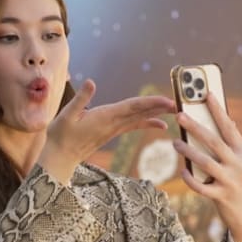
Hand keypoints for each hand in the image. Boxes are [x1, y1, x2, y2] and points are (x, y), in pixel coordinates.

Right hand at [39, 79, 174, 183]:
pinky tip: (160, 125)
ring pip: (140, 119)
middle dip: (161, 107)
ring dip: (158, 113)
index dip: (151, 103)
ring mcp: (113, 129)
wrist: (60, 158)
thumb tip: (92, 82)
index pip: (132, 107)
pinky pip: (134, 125)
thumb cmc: (60, 136)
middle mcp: (113, 124)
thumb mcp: (66, 115)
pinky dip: (148, 122)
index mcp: (105, 117)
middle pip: (141, 113)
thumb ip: (80, 99)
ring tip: (175, 109)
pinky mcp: (111, 132)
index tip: (167, 101)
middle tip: (181, 103)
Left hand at [172, 94, 241, 241]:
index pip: (229, 127)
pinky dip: (190, 178)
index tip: (207, 94)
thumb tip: (228, 122)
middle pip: (214, 141)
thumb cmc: (241, 184)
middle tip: (179, 115)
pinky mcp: (221, 196)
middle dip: (195, 127)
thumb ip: (234, 145)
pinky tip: (181, 171)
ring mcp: (230, 181)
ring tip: (174, 143)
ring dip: (188, 151)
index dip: (218, 110)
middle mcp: (239, 165)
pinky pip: (201, 186)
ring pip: (205, 162)